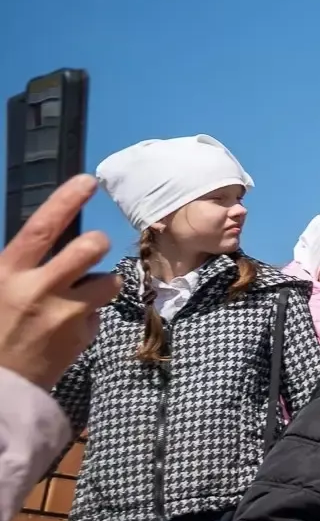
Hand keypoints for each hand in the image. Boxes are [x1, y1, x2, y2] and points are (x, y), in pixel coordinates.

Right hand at [0, 175, 119, 391]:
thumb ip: (17, 265)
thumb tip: (43, 239)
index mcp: (8, 273)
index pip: (41, 228)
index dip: (65, 201)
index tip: (87, 181)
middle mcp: (39, 290)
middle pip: (90, 248)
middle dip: (96, 243)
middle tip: (90, 250)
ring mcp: (64, 315)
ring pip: (108, 281)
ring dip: (101, 283)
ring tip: (80, 294)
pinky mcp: (81, 339)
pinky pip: (98, 316)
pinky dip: (88, 317)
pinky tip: (67, 328)